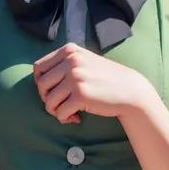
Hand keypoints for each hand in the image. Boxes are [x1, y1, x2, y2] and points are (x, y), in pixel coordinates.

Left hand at [33, 43, 153, 123]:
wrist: (130, 90)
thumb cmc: (106, 78)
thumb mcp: (85, 61)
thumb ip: (65, 64)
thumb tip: (39, 80)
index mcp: (70, 51)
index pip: (39, 67)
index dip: (40, 82)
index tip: (51, 91)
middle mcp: (71, 62)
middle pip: (41, 85)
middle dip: (47, 98)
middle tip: (60, 105)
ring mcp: (75, 78)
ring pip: (49, 100)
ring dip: (55, 111)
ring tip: (68, 112)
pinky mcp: (81, 95)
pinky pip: (60, 112)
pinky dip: (65, 118)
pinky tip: (77, 117)